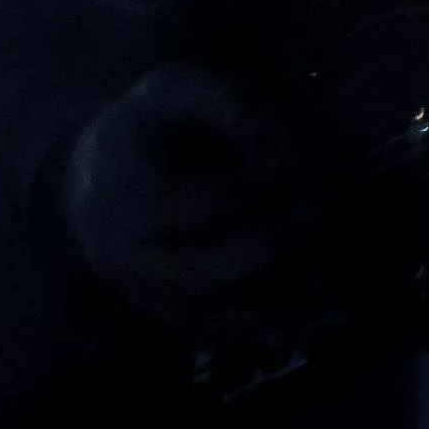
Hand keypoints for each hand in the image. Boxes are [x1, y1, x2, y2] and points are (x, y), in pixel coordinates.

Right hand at [62, 62, 323, 332]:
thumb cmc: (147, 130)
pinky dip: (289, 330)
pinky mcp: (178, 323)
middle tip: (321, 205)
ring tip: (331, 261)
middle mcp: (132, 262)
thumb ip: (234, 108)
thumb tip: (297, 151)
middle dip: (279, 238)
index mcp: (127, 198)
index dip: (266, 179)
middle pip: (215, 271)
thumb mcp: (177, 90)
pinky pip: (236, 338)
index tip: (304, 155)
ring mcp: (154, 301)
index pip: (207, 201)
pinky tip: (336, 314)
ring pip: (229, 317)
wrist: (92, 189)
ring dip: (292, 294)